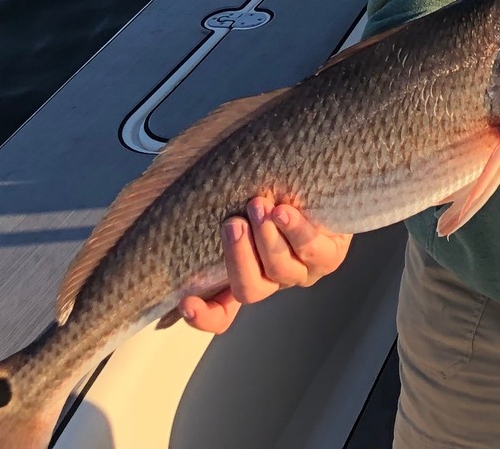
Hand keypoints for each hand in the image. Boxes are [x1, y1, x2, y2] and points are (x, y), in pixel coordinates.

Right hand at [178, 197, 351, 333]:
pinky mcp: (329, 257)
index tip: (186, 302)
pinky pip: (312, 251)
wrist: (328, 183)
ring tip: (259, 206)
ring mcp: (302, 272)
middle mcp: (272, 280)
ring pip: (279, 270)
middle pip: (249, 289)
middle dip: (238, 256)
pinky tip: (285, 212)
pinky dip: (295, 231)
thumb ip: (218, 208)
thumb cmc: (276, 192)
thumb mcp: (240, 202)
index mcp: (246, 275)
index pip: (220, 313)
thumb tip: (170, 196)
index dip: (203, 316)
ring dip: (266, 238)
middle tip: (232, 223)